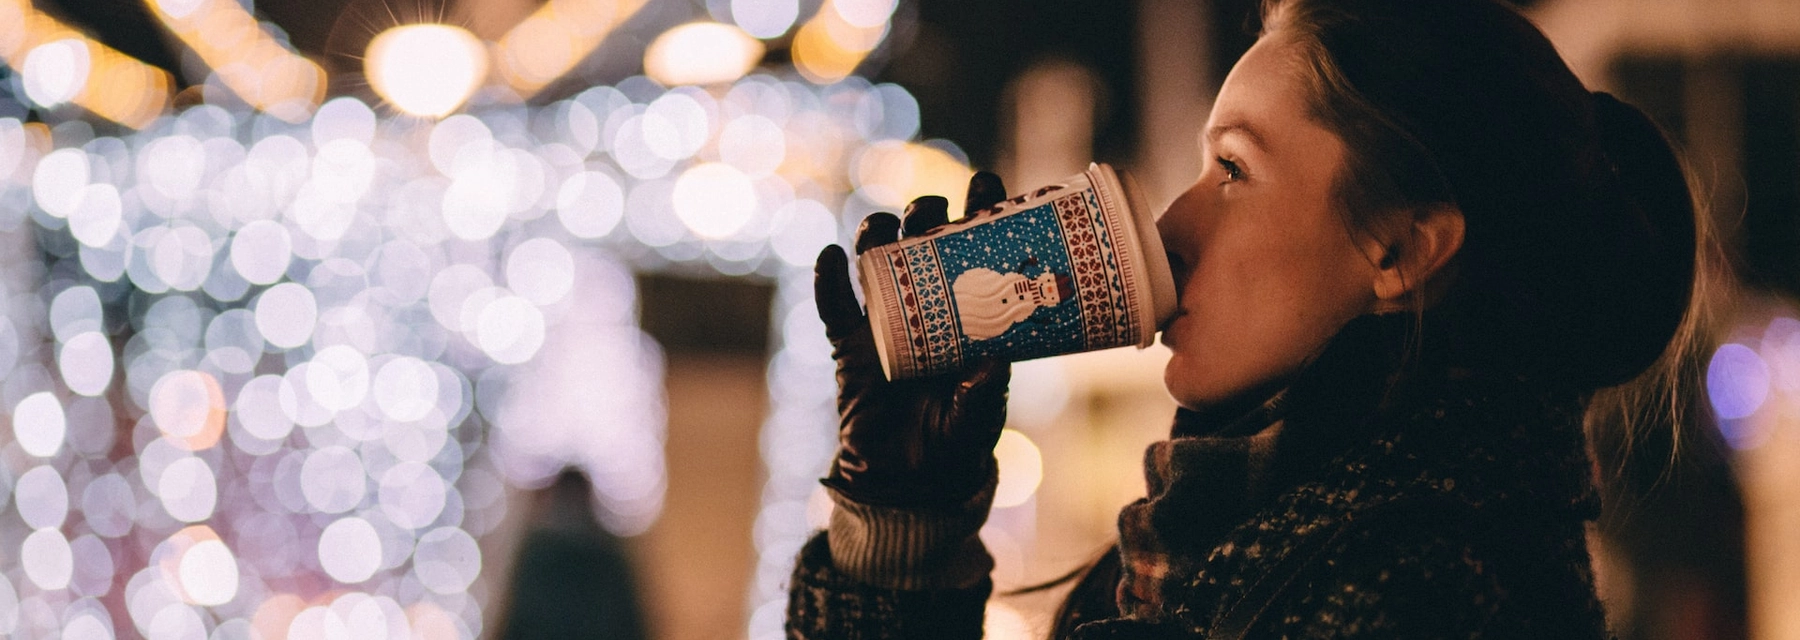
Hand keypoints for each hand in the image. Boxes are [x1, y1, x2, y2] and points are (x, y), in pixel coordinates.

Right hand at [813, 172, 1011, 507]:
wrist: (909, 482)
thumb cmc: (955, 442)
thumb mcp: (979, 417)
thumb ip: (984, 392)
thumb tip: (992, 360)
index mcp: (967, 315)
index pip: (976, 253)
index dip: (979, 214)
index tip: (986, 184)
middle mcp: (926, 308)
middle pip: (922, 244)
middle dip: (926, 215)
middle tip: (934, 210)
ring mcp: (884, 323)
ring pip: (876, 263)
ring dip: (877, 236)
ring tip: (883, 226)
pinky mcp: (849, 347)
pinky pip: (833, 308)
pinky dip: (828, 281)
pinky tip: (830, 257)